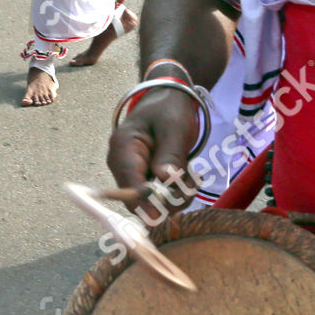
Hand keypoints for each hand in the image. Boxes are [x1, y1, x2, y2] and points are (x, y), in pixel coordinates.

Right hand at [106, 88, 201, 218]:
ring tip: (193, 177)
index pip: (128, 185)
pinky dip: (175, 192)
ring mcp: (132, 172)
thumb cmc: (168, 110)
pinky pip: (158, 196)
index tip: (166, 213)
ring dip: (176, 196)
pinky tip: (187, 176)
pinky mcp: (143, 178)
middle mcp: (121, 164)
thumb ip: (170, 156)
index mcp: (123, 148)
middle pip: (138, 199)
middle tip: (192, 186)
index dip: (145, 203)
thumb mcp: (174, 129)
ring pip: (150, 201)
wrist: (167, 101)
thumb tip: (165, 182)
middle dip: (167, 200)